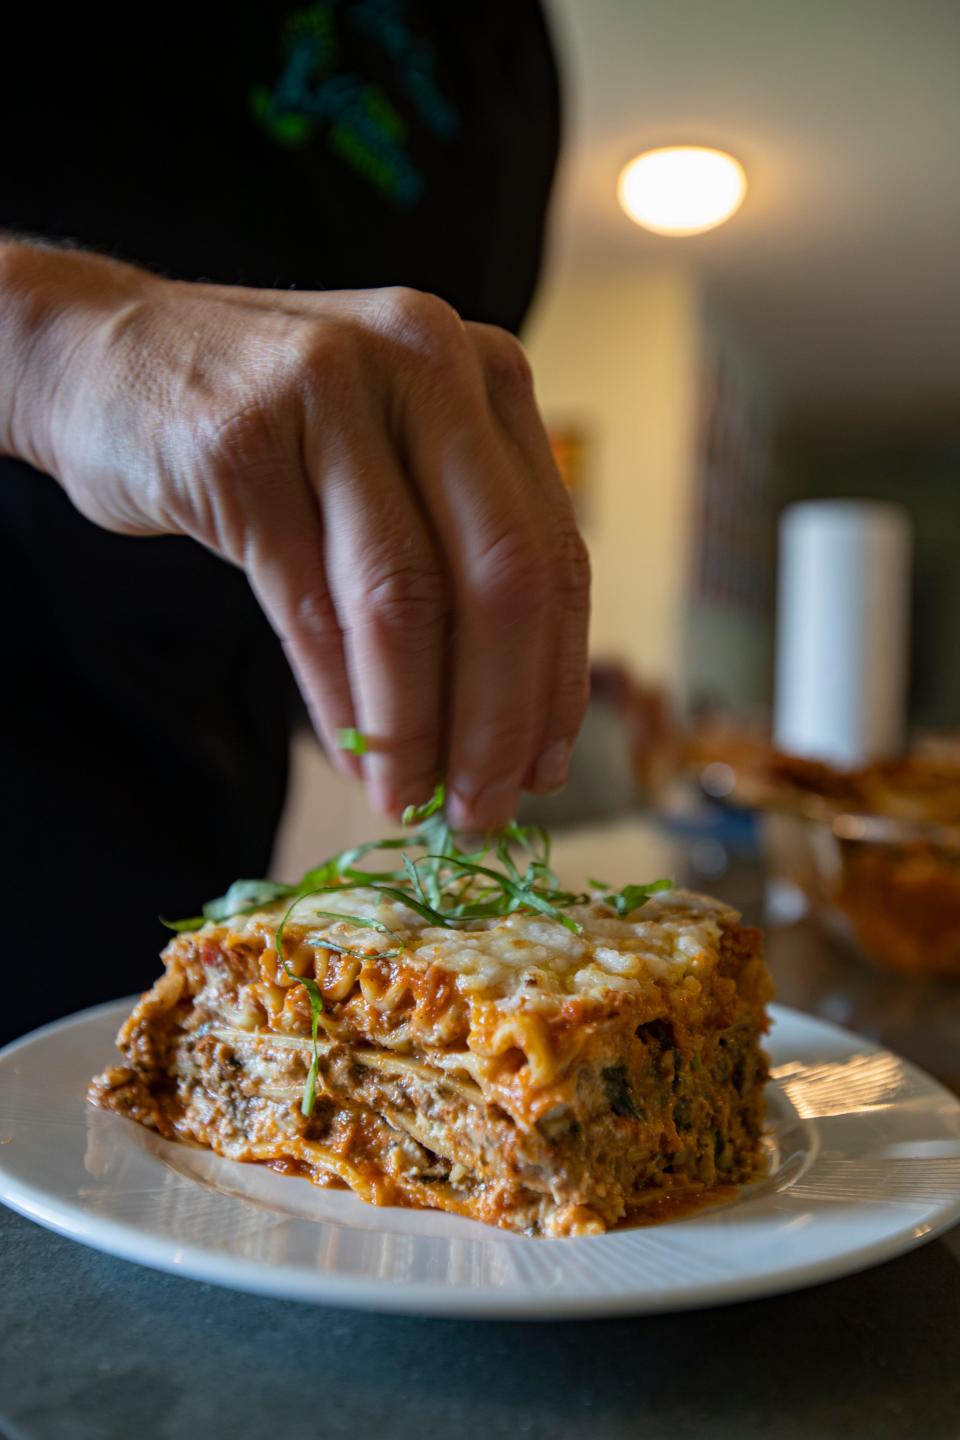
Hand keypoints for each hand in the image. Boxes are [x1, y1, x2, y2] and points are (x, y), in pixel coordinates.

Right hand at [2, 244, 589, 826]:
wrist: (111, 358)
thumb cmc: (273, 430)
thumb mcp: (389, 460)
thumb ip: (455, 554)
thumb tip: (506, 732)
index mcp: (486, 375)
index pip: (556, 552)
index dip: (558, 679)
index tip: (544, 769)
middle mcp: (426, 365)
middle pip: (503, 578)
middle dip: (501, 718)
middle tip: (483, 810)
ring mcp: (330, 395)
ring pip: (406, 602)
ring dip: (416, 727)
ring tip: (410, 799)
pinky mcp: (240, 448)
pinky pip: (311, 609)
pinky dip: (340, 702)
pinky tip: (356, 757)